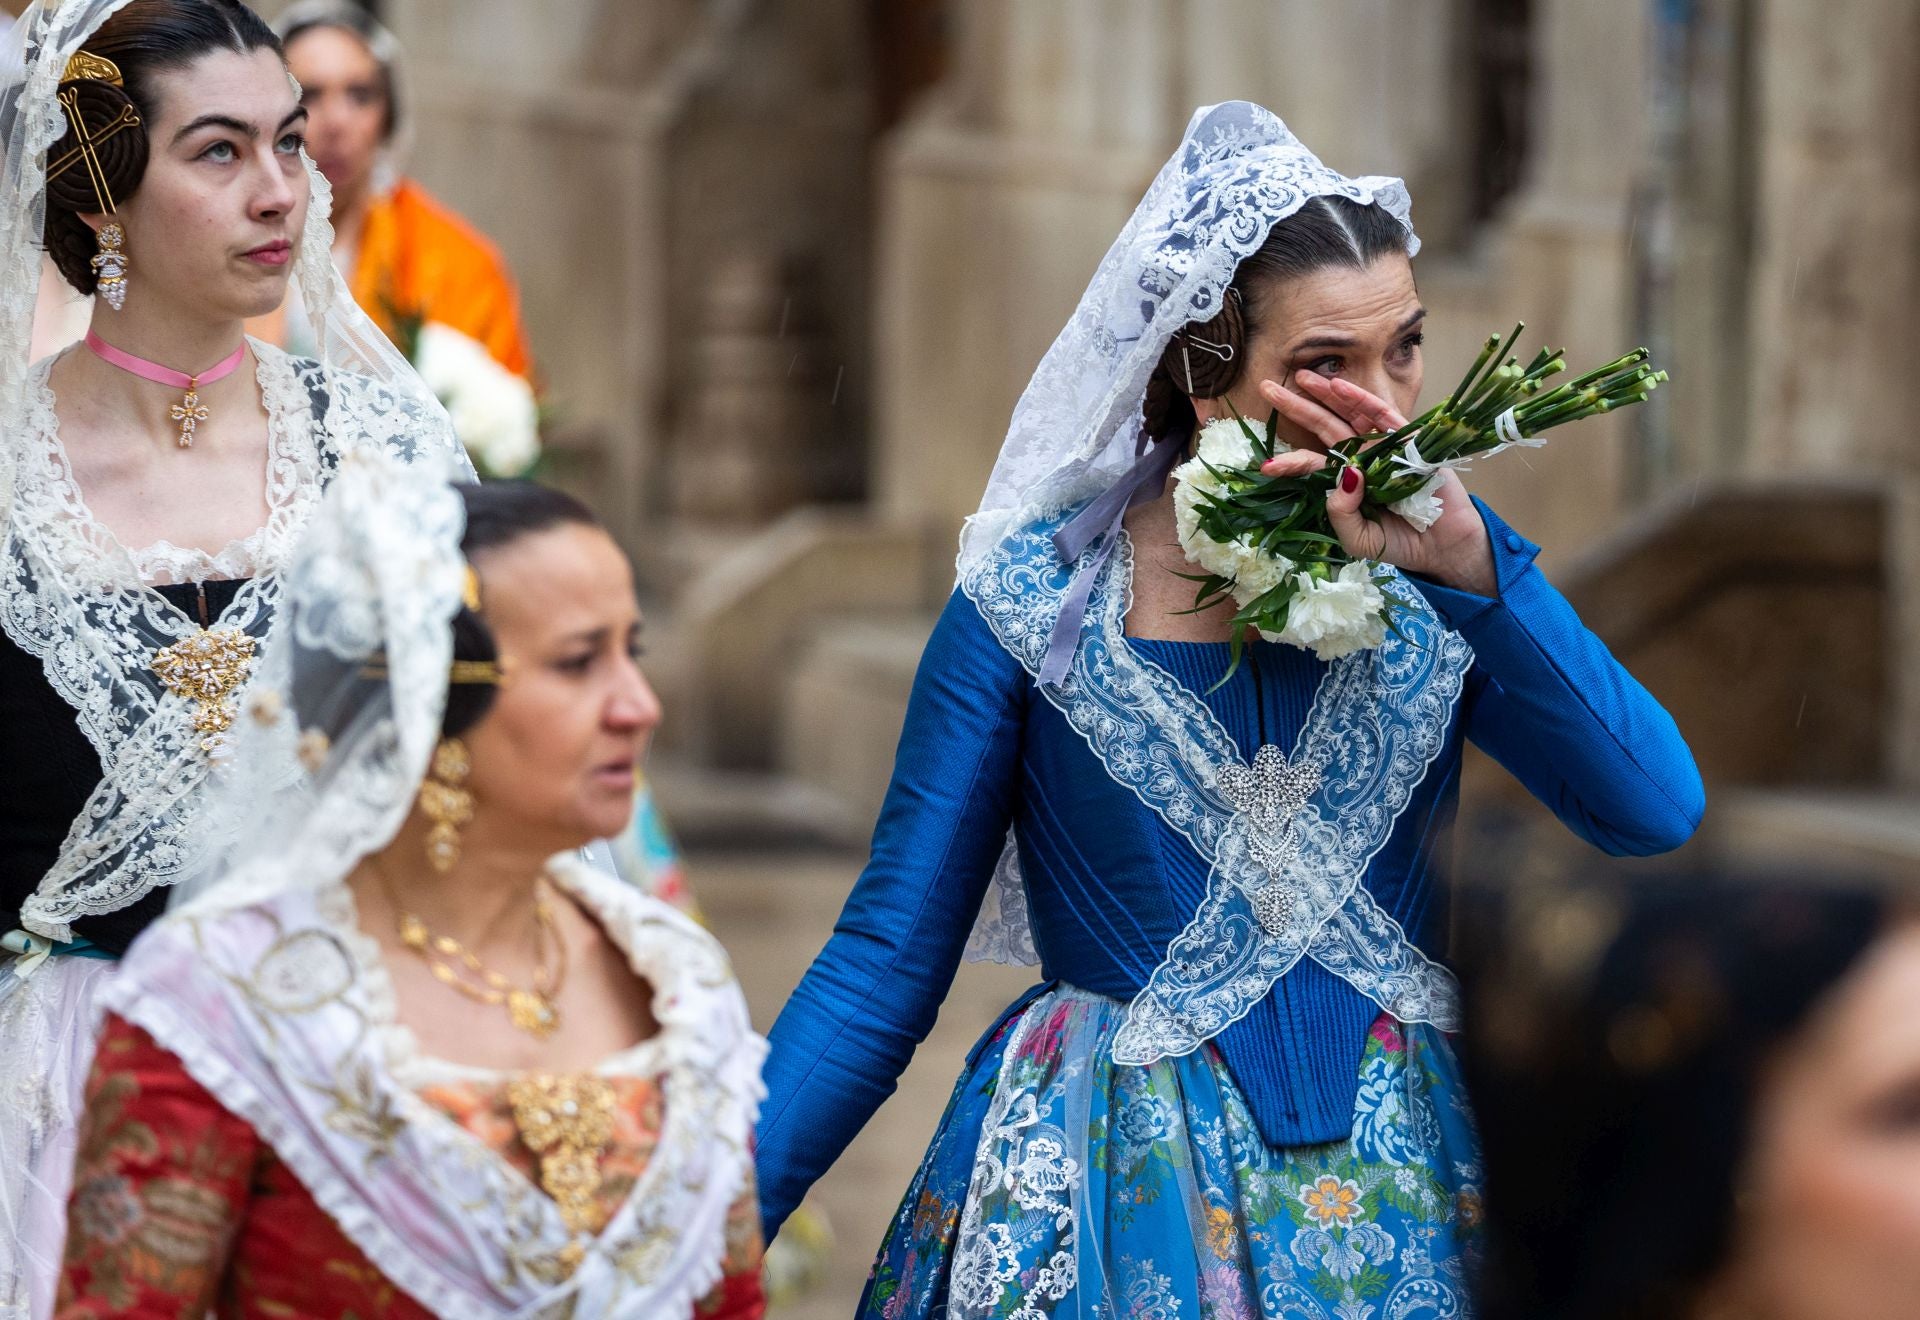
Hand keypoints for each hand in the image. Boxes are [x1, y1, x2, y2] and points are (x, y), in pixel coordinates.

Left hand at [1255, 371, 1496, 596]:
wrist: (1441, 548)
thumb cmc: (1398, 543)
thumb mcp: (1357, 537)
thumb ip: (1341, 511)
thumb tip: (1344, 473)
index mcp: (1345, 482)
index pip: (1312, 464)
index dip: (1290, 462)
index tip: (1265, 467)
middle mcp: (1361, 458)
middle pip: (1325, 427)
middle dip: (1298, 407)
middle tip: (1267, 387)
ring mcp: (1384, 447)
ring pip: (1351, 415)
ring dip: (1328, 394)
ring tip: (1302, 377)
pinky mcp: (1409, 441)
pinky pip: (1384, 416)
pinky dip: (1362, 401)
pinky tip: (1340, 386)